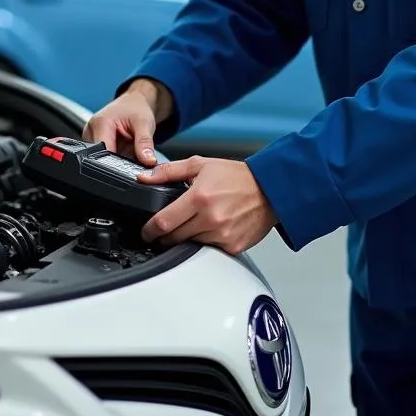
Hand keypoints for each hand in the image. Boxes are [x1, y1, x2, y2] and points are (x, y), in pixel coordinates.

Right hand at [82, 84, 158, 166]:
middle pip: (101, 158)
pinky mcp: (94, 143)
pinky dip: (116, 157)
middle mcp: (90, 131)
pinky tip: (123, 147)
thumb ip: (144, 143)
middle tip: (132, 151)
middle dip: (118, 161)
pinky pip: (104, 157)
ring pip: (103, 160)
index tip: (131, 164)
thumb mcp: (145, 124)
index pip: (103, 154)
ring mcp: (90, 138)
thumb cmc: (136, 108)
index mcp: (100, 123)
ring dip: (117, 159)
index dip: (117, 163)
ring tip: (127, 146)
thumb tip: (148, 161)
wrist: (134, 102)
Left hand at [138, 156, 277, 254]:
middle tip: (165, 230)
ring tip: (193, 224)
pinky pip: (209, 250)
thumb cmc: (237, 176)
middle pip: (173, 238)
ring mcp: (222, 234)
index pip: (163, 222)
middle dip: (164, 236)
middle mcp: (210, 218)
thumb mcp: (201, 165)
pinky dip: (204, 242)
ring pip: (190, 245)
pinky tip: (210, 229)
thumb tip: (146, 177)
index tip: (146, 231)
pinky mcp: (232, 246)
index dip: (149, 230)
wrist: (270, 188)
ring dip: (185, 238)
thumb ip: (170, 171)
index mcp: (199, 197)